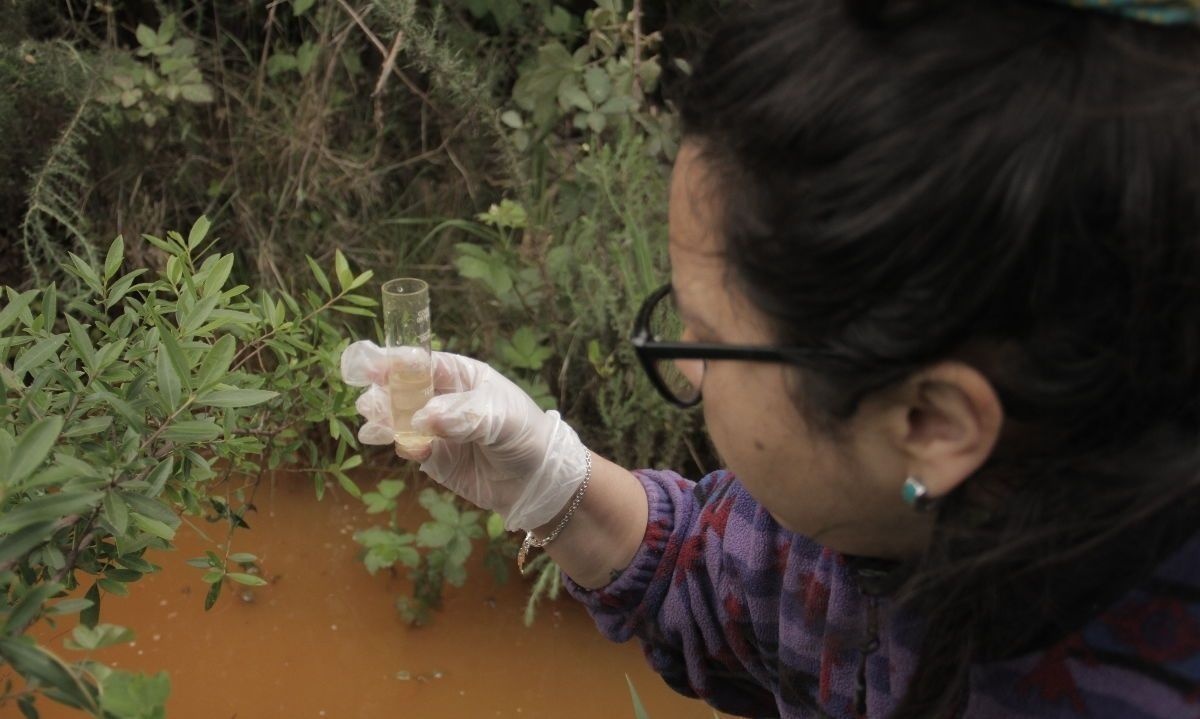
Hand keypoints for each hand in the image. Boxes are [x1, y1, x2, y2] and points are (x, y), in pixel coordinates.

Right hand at [340, 341, 588, 531]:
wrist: (538, 480)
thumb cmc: (525, 434)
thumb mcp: (501, 417)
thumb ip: (464, 414)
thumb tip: (422, 419)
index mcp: (461, 375)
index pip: (422, 363)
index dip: (395, 361)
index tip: (371, 366)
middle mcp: (443, 398)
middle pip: (402, 389)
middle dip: (383, 392)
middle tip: (370, 402)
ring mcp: (434, 428)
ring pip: (398, 418)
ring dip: (383, 418)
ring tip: (374, 423)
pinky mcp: (432, 456)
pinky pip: (407, 446)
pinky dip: (398, 444)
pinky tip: (394, 444)